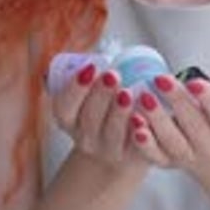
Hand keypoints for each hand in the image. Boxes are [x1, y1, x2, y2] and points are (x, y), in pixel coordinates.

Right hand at [50, 63, 165, 171]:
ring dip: (119, 112)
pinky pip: (135, 146)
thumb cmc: (105, 106)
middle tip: (114, 74)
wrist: (122, 143)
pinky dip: (140, 131)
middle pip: (89, 118)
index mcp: (69, 119)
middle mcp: (85, 137)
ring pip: (112, 133)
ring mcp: (108, 150)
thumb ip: (89, 74)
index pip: (64, 106)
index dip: (76, 88)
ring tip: (129, 92)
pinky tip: (145, 116)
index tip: (92, 67)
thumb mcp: (90, 91)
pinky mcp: (131, 156)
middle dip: (101, 94)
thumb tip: (92, 54)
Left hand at [129, 73, 209, 173]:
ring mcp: (190, 158)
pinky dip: (145, 144)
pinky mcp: (170, 162)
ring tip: (144, 98)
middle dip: (177, 102)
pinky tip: (135, 124)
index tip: (195, 83)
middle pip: (195, 126)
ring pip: (173, 142)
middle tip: (161, 80)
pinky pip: (156, 157)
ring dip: (157, 120)